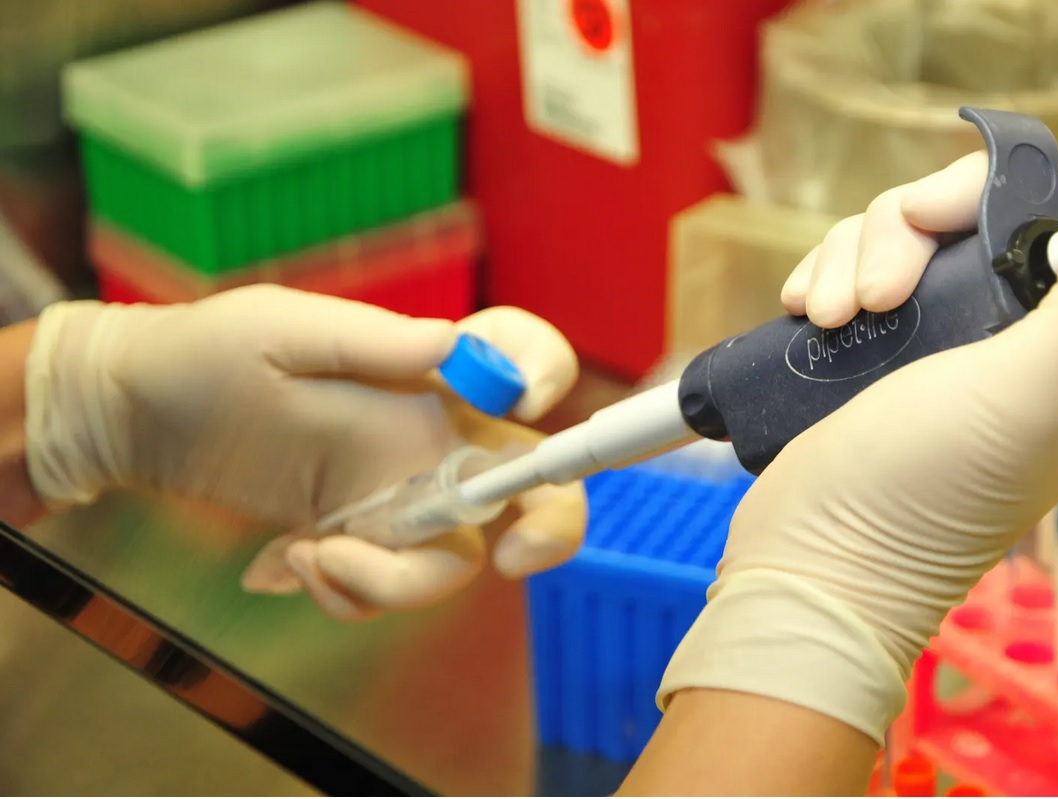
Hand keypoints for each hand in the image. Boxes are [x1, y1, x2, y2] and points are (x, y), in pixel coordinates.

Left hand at [25, 285, 585, 617]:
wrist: (137, 418)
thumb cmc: (206, 353)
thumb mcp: (279, 330)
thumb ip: (370, 340)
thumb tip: (458, 348)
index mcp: (425, 371)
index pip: (520, 359)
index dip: (545, 372)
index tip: (519, 400)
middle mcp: (429, 435)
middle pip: (528, 483)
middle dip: (548, 526)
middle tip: (515, 559)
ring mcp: (397, 495)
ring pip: (455, 557)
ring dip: (395, 580)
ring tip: (308, 557)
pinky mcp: (358, 540)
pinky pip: (388, 585)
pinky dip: (346, 592)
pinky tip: (282, 563)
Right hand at [658, 153, 1057, 743]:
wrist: (811, 564)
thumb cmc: (922, 488)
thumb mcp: (1029, 391)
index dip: (992, 198)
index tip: (927, 223)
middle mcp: (1024, 347)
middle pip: (971, 219)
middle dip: (903, 234)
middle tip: (870, 298)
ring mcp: (945, 353)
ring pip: (904, 240)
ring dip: (852, 258)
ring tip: (826, 318)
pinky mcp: (879, 360)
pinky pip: (858, 272)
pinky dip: (827, 276)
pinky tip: (805, 312)